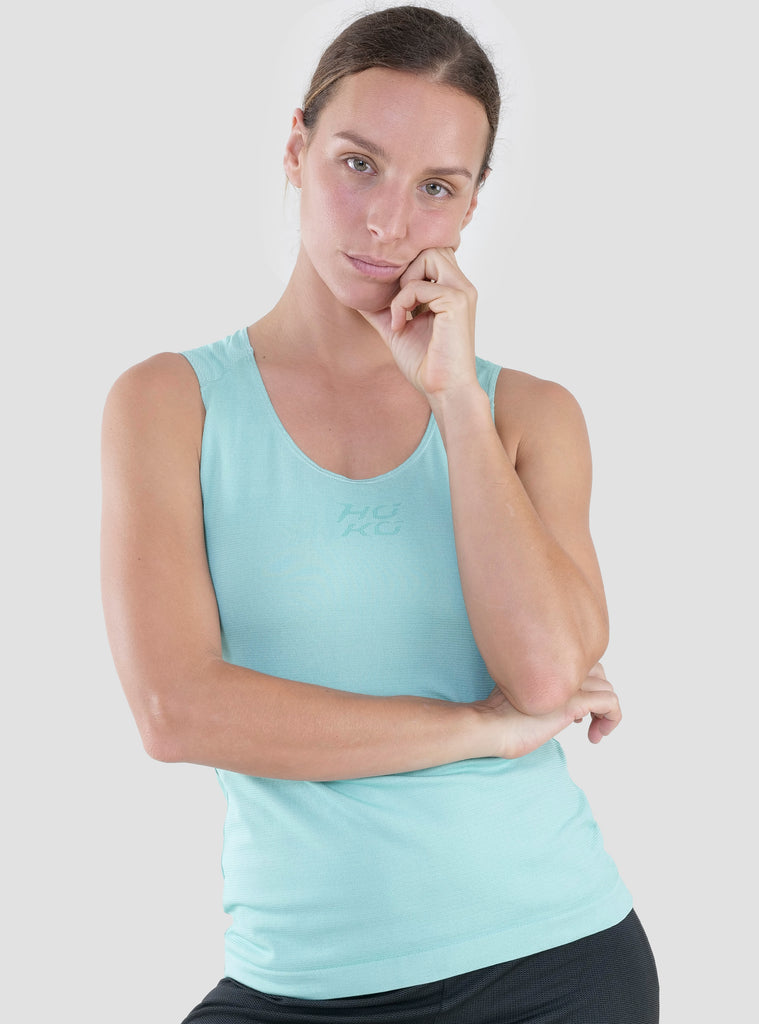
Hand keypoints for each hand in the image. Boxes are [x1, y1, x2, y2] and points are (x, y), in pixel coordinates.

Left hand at [358, 247, 478, 397]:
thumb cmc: (425, 363)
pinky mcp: (457, 302)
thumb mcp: (397, 327)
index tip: (393, 297)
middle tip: (396, 301)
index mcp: (452, 289)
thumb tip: (356, 292)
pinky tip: (399, 326)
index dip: (407, 266)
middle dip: (406, 268)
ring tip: (399, 311)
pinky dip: (401, 303)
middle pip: (430, 246)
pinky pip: (419, 286)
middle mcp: (461, 285)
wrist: (443, 390)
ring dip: (405, 282)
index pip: (430, 253)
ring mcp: (462, 292)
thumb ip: (382, 307)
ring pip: (428, 256)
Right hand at [475, 663, 621, 759]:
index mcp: (549, 662)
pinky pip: (610, 703)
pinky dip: (612, 720)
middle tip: (588, 722)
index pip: (583, 664)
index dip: (584, 686)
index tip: (575, 714)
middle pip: (599, 674)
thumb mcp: (528, 696)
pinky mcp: (575, 701)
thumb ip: (547, 690)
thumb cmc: (502, 717)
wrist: (490, 725)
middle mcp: (562, 667)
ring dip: (606, 713)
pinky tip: (596, 736)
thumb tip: (568, 707)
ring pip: (607, 688)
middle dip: (598, 697)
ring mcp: (569, 683)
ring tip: (593, 731)